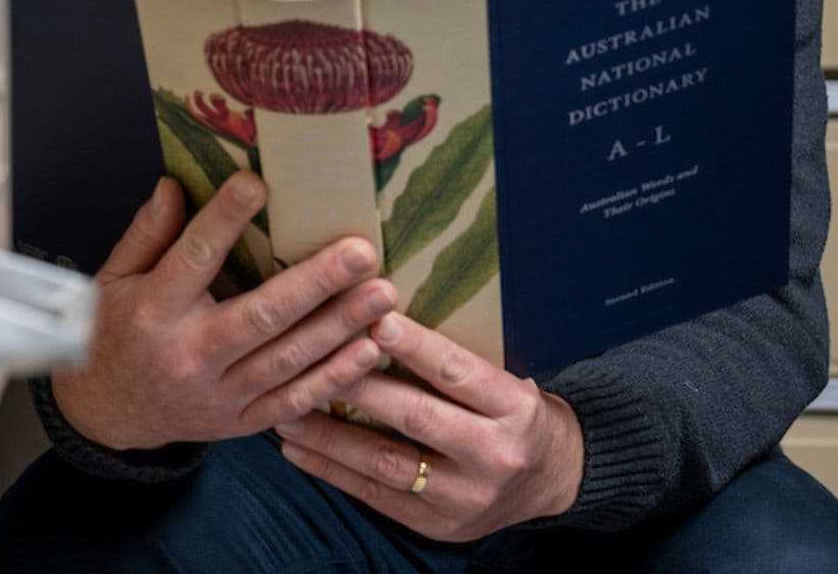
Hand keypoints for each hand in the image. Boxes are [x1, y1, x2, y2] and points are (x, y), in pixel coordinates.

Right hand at [51, 174, 397, 450]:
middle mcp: (190, 354)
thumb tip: (173, 183)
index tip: (258, 183)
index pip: (194, 258)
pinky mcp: (241, 421)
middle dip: (316, 283)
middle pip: (261, 316)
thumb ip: (147, 233)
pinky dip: (333, 378)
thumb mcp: (114, 278)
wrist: (105, 414)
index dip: (224, 219)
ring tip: (382, 295)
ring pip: (288, 360)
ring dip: (339, 327)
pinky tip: (368, 349)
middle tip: (360, 251)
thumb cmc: (112, 332)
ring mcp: (219, 394)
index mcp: (155, 310)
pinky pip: (294, 400)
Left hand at [275, 312, 583, 540]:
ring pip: (387, 462)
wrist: (550, 479)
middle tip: (310, 359)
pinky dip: (333, 471)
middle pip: (416, 417)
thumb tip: (379, 311)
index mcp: (513, 408)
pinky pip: (377, 496)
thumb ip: (452, 360)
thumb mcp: (503, 379)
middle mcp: (494, 455)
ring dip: (330, 436)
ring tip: (287, 411)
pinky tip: (299, 451)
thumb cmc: (511, 411)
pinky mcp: (439, 525)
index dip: (415, 347)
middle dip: (358, 388)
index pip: (458, 372)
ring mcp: (465, 496)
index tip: (374, 318)